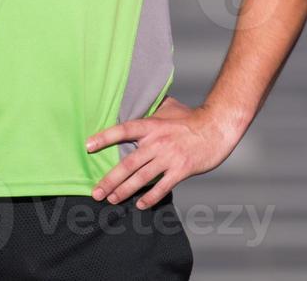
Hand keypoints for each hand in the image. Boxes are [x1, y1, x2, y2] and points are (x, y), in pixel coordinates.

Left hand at [85, 96, 237, 209]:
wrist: (218, 127)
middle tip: (95, 192)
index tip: (88, 146)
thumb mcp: (170, 108)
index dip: (105, 137)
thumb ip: (153, 109)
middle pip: (128, 163)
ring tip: (112, 199)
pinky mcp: (181, 169)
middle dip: (110, 180)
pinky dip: (150, 197)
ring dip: (124, 191)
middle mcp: (158, 142)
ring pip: (141, 177)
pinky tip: (140, 204)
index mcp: (152, 125)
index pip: (124, 130)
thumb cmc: (193, 118)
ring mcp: (169, 157)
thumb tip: (141, 103)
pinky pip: (162, 187)